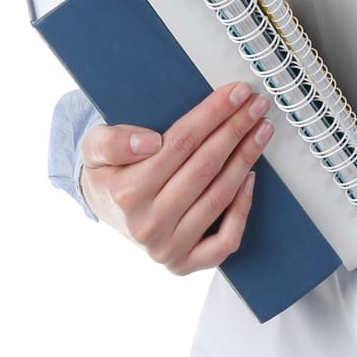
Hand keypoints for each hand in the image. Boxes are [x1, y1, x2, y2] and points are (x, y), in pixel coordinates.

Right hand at [78, 82, 274, 274]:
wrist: (106, 209)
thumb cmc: (109, 172)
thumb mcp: (95, 147)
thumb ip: (113, 142)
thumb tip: (148, 142)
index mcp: (127, 193)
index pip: (181, 143)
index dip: (213, 114)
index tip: (237, 92)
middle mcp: (148, 224)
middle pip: (205, 167)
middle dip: (236, 130)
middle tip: (257, 104)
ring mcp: (167, 248)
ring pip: (219, 197)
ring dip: (246, 158)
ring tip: (261, 130)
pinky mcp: (184, 264)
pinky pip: (226, 240)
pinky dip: (243, 208)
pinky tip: (251, 177)